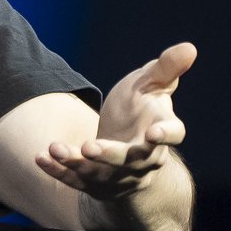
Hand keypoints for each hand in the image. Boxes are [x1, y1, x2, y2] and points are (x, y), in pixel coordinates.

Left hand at [36, 42, 194, 202]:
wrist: (126, 142)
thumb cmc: (142, 107)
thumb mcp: (150, 84)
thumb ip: (165, 69)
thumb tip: (189, 47)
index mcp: (163, 131)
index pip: (172, 135)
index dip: (165, 136)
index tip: (154, 134)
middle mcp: (145, 159)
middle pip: (131, 161)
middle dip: (110, 156)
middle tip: (89, 148)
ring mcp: (120, 175)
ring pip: (100, 174)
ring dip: (77, 164)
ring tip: (55, 148)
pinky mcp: (96, 183)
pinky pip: (76, 180)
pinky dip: (58, 170)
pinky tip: (40, 157)